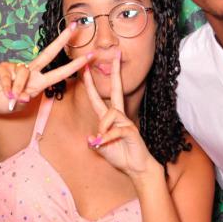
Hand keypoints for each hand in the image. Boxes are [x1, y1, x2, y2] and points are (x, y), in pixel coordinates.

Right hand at [0, 26, 92, 113]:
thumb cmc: (5, 101)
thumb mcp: (20, 104)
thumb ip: (25, 99)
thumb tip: (25, 96)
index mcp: (40, 81)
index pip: (61, 71)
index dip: (75, 65)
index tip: (89, 57)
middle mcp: (31, 71)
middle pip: (49, 53)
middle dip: (62, 40)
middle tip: (75, 27)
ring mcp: (18, 67)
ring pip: (24, 75)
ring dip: (18, 90)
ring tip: (11, 99)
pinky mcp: (4, 67)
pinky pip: (9, 79)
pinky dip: (7, 89)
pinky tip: (5, 95)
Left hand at [82, 51, 159, 180]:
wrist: (137, 168)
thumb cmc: (120, 156)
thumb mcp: (102, 149)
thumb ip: (95, 142)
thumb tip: (90, 138)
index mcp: (110, 118)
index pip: (99, 98)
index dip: (91, 84)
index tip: (85, 69)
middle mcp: (119, 116)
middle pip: (117, 89)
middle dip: (116, 71)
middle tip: (115, 53)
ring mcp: (126, 122)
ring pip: (110, 115)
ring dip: (103, 128)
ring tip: (102, 142)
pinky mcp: (131, 130)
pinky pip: (115, 130)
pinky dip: (107, 138)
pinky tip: (104, 144)